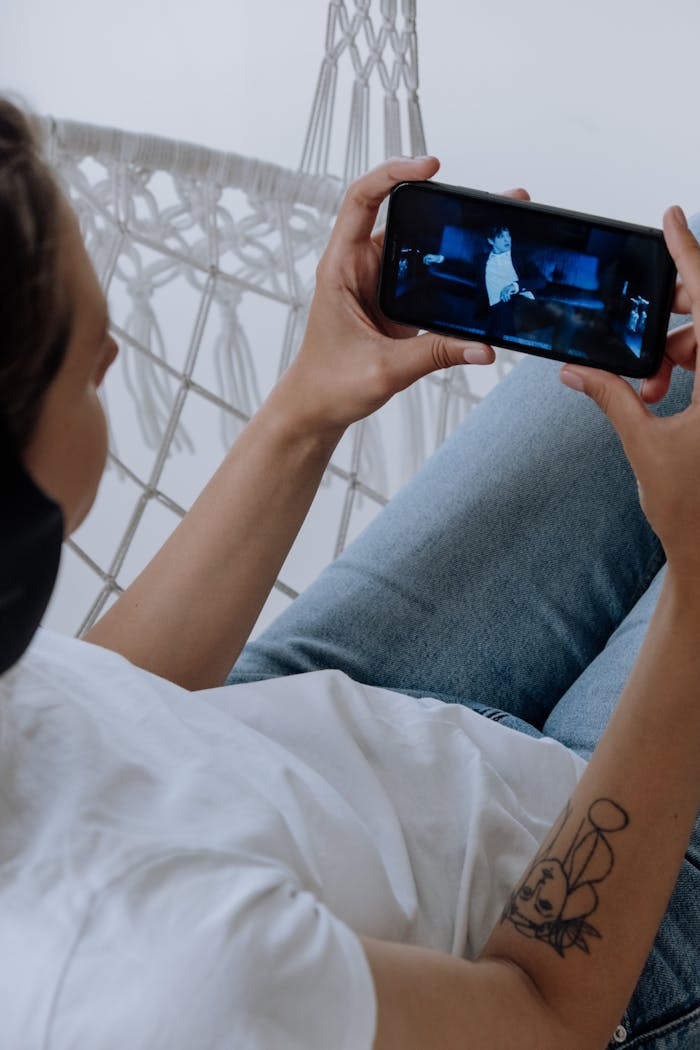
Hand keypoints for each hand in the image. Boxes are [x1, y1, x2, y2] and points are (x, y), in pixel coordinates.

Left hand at [273, 157, 528, 439]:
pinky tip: (484, 272)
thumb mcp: (385, 370)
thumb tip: (482, 347)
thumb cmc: (329, 385)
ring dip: (456, 240)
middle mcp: (359, 267)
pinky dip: (454, 272)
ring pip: (420, 248)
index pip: (361, 200)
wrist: (316, 410)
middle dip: (446, 205)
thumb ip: (435, 355)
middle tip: (491, 202)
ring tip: (500, 230)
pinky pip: (428, 277)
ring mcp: (379, 284)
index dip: (392, 173)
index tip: (430, 166)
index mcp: (340, 268)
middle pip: (403, 218)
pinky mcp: (395, 303)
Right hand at [560, 206, 699, 579]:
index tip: (673, 220)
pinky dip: (687, 369)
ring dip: (677, 350)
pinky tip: (657, 388)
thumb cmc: (691, 510)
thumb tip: (575, 370)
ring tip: (646, 381)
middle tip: (641, 309)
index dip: (690, 255)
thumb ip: (612, 397)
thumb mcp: (644, 444)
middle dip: (674, 310)